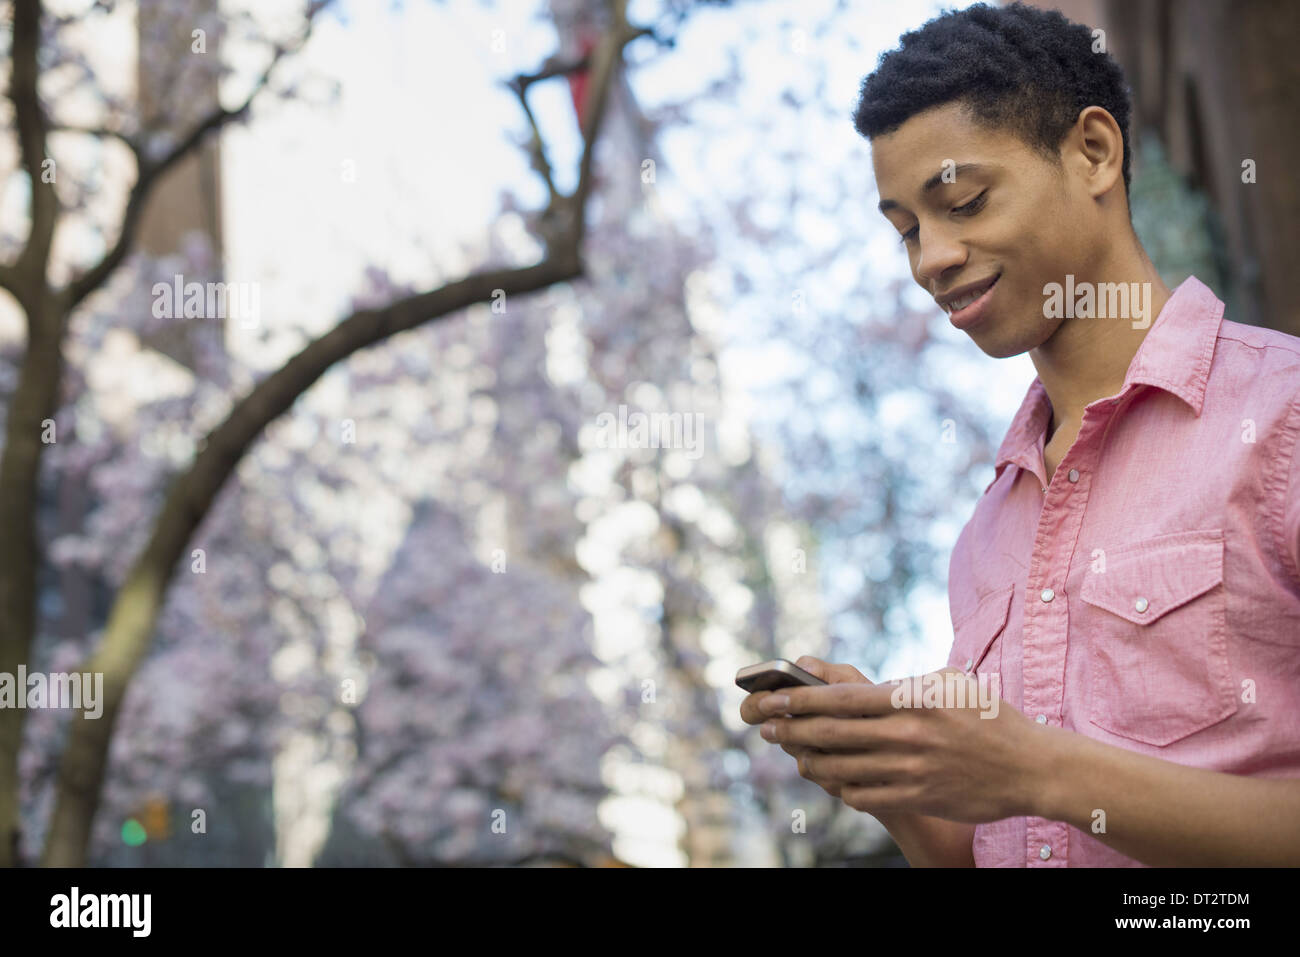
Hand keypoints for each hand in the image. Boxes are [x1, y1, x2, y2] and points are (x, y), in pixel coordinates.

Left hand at [753, 666, 1040, 822]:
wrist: (1030, 767)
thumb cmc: (988, 717)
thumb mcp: (950, 683)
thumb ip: (905, 684)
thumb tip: (863, 686)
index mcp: (912, 699)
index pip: (841, 699)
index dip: (800, 700)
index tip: (774, 698)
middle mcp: (907, 734)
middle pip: (832, 733)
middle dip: (791, 729)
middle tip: (766, 727)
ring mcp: (911, 770)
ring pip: (841, 768)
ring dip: (810, 761)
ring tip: (795, 754)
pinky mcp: (918, 797)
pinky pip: (864, 795)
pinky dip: (841, 787)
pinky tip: (833, 780)